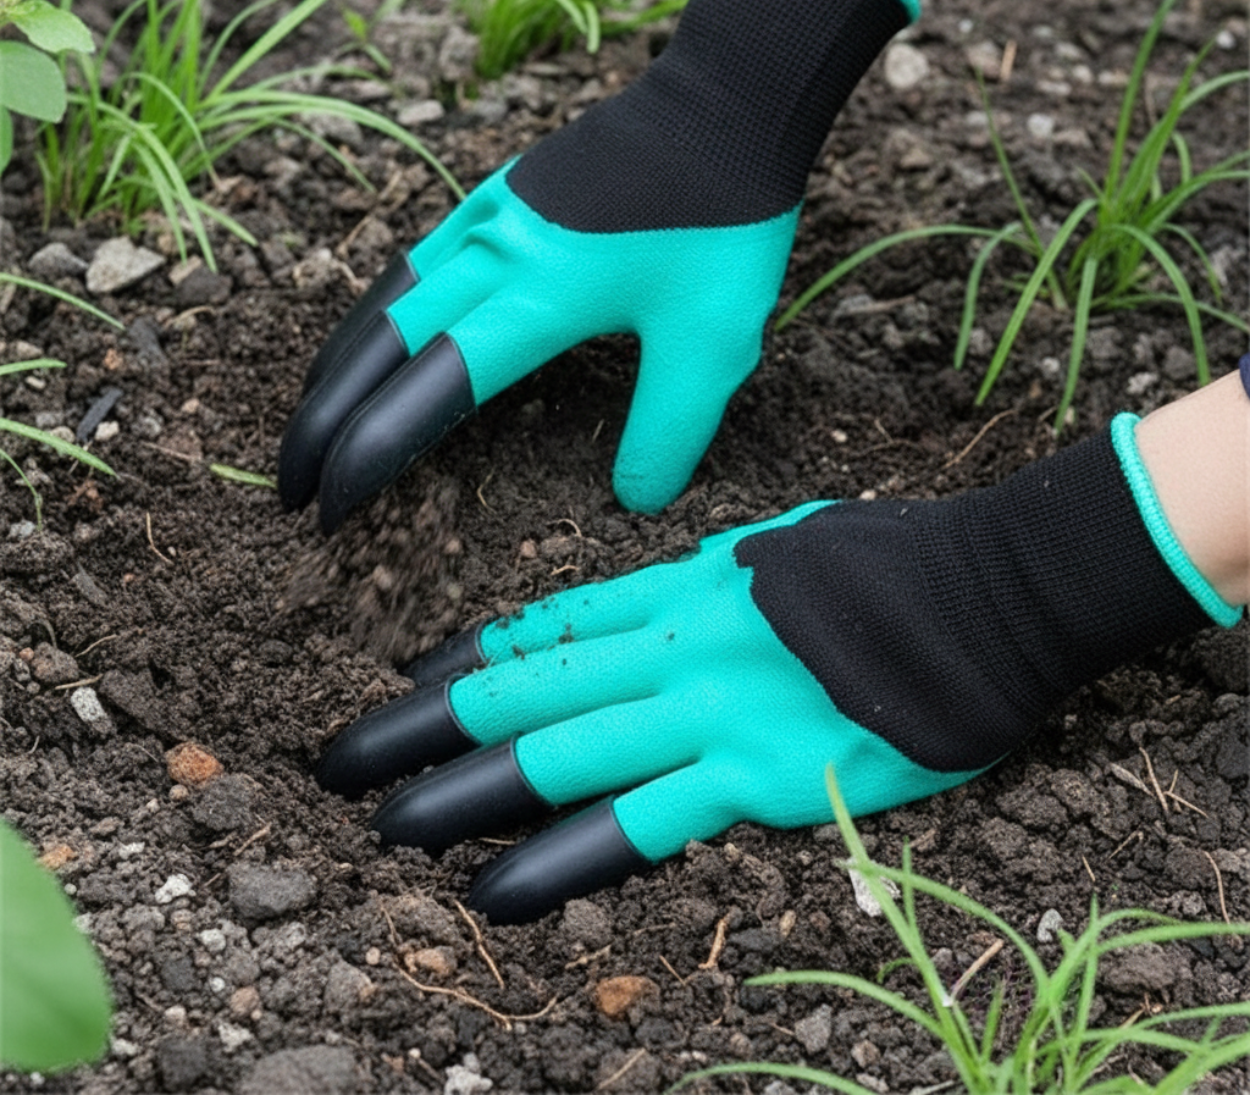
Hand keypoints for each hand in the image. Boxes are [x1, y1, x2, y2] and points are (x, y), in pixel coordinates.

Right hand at [277, 0, 919, 531]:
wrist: (724, 103)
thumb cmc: (724, 221)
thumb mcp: (713, 342)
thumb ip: (668, 428)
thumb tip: (634, 501)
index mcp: (539, 293)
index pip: (431, 386)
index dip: (372, 449)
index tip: (333, 504)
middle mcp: (494, 251)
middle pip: (382, 345)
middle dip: (324, 418)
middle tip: (290, 484)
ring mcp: (488, 216)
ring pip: (386, 301)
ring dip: (340, 367)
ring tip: (312, 420)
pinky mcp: (498, 195)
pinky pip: (414, 264)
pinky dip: (377, 316)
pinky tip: (378, 337)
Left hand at [313, 420, 1226, 922]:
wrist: (981, 591)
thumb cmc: (891, 563)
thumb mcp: (783, 544)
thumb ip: (716, 575)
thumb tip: (673, 582)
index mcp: (682, 586)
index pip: (554, 624)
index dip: (475, 658)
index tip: (410, 682)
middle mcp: (676, 643)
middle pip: (531, 687)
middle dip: (429, 726)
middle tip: (345, 757)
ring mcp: (709, 709)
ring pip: (563, 750)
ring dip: (467, 789)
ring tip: (388, 824)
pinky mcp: (757, 774)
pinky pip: (642, 820)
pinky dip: (565, 856)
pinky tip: (498, 889)